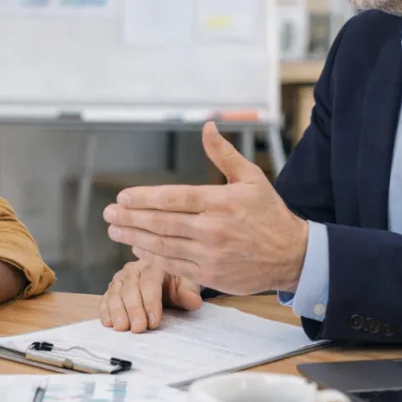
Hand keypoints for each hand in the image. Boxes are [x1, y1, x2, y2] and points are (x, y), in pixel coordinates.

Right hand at [99, 260, 201, 331]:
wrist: (165, 278)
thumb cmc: (176, 283)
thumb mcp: (187, 285)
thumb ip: (189, 293)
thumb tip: (193, 301)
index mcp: (154, 264)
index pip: (150, 282)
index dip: (151, 302)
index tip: (155, 322)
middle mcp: (134, 269)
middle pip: (130, 287)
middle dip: (134, 309)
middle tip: (138, 328)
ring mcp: (121, 278)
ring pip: (115, 292)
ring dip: (117, 311)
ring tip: (121, 327)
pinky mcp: (112, 289)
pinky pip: (104, 298)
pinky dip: (104, 310)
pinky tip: (107, 322)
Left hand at [103, 122, 309, 294]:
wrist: (293, 255)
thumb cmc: (269, 213)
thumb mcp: (252, 177)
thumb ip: (224, 154)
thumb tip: (208, 126)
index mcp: (220, 201)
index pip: (172, 198)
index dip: (143, 198)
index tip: (121, 197)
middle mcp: (212, 229)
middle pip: (160, 223)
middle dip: (129, 218)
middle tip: (108, 214)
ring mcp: (210, 254)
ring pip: (162, 245)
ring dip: (134, 238)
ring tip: (115, 231)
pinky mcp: (211, 275)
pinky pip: (173, 265)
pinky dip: (152, 257)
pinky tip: (138, 248)